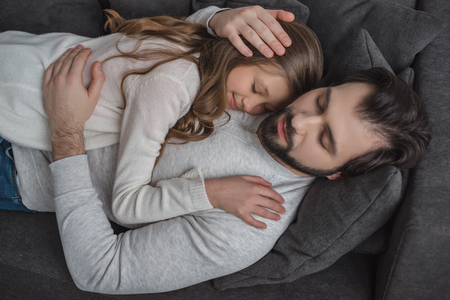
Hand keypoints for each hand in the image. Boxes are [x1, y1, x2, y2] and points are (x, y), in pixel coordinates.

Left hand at [43, 45, 103, 160]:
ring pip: (58, 63)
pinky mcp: (46, 86)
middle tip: (81, 47)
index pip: (78, 60)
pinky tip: (59, 60)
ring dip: (65, 55)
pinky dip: (55, 63)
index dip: (84, 53)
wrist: (65, 124)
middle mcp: (60, 78)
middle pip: (68, 59)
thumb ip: (98, 79)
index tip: (89, 50)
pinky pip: (49, 70)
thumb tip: (97, 64)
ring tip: (71, 51)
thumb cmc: (80, 112)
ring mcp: (51, 82)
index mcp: (73, 79)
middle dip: (76, 52)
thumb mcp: (94, 97)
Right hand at [205, 175, 285, 228]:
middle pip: (270, 204)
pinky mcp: (241, 213)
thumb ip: (258, 180)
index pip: (271, 193)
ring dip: (272, 216)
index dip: (279, 198)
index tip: (283, 201)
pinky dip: (259, 224)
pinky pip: (252, 220)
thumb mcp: (244, 176)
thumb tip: (270, 185)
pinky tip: (264, 226)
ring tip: (278, 218)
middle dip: (278, 208)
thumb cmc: (229, 182)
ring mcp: (247, 206)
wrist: (215, 191)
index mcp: (254, 187)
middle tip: (283, 211)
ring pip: (263, 213)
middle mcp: (253, 197)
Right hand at [209, 5, 294, 57]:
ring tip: (269, 55)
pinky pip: (235, 40)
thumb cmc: (245, 18)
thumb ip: (276, 15)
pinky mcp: (227, 29)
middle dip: (273, 41)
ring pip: (250, 34)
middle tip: (281, 52)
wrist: (221, 18)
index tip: (288, 43)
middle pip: (262, 29)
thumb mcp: (260, 14)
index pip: (271, 22)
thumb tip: (292, 17)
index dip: (280, 33)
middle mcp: (247, 14)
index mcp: (257, 10)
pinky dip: (242, 47)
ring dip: (260, 45)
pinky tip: (249, 55)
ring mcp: (236, 21)